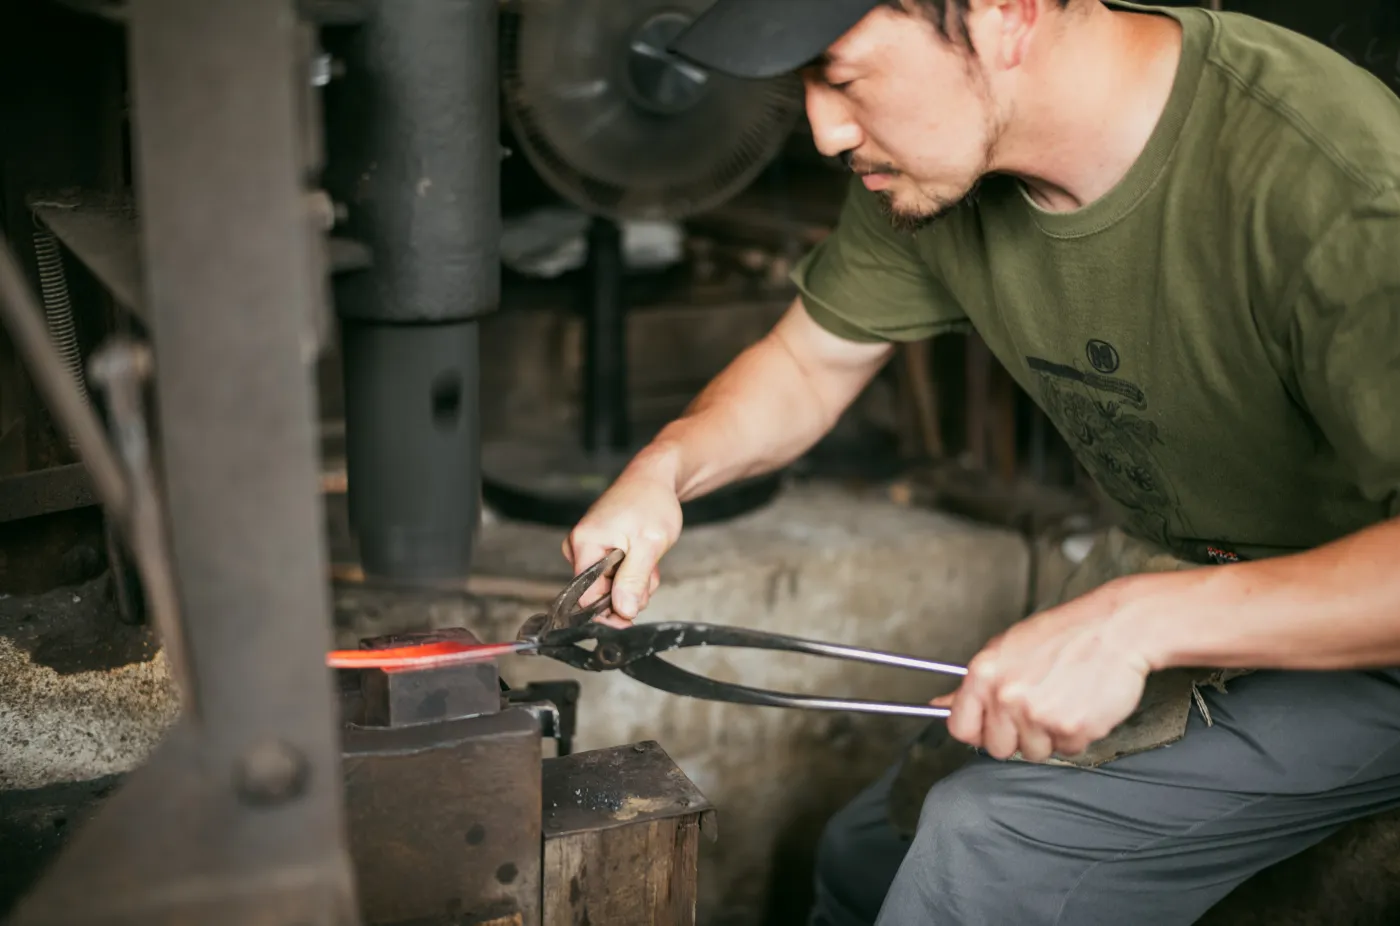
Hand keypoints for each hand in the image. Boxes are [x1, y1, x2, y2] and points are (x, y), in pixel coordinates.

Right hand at [563, 466, 681, 626]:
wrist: (655, 478)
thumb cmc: (651, 502)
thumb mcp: (649, 544)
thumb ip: (634, 580)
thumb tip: (623, 611)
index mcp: (584, 543)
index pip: (586, 596)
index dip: (610, 611)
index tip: (631, 618)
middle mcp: (578, 546)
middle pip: (599, 592)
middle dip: (629, 591)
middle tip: (650, 572)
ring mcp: (587, 547)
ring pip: (610, 585)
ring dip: (635, 581)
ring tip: (649, 559)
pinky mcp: (598, 548)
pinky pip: (613, 574)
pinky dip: (632, 571)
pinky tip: (643, 556)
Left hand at [935, 578, 1156, 761]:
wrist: (1116, 628)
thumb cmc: (1063, 635)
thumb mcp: (1007, 649)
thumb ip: (973, 683)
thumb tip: (937, 706)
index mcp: (985, 673)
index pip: (960, 728)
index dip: (977, 731)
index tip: (990, 726)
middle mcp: (1007, 695)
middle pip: (997, 748)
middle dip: (1017, 736)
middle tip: (1038, 707)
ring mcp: (1038, 714)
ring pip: (1035, 752)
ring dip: (1050, 736)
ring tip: (1063, 700)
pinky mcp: (1072, 728)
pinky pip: (1069, 750)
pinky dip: (1077, 734)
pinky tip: (1083, 704)